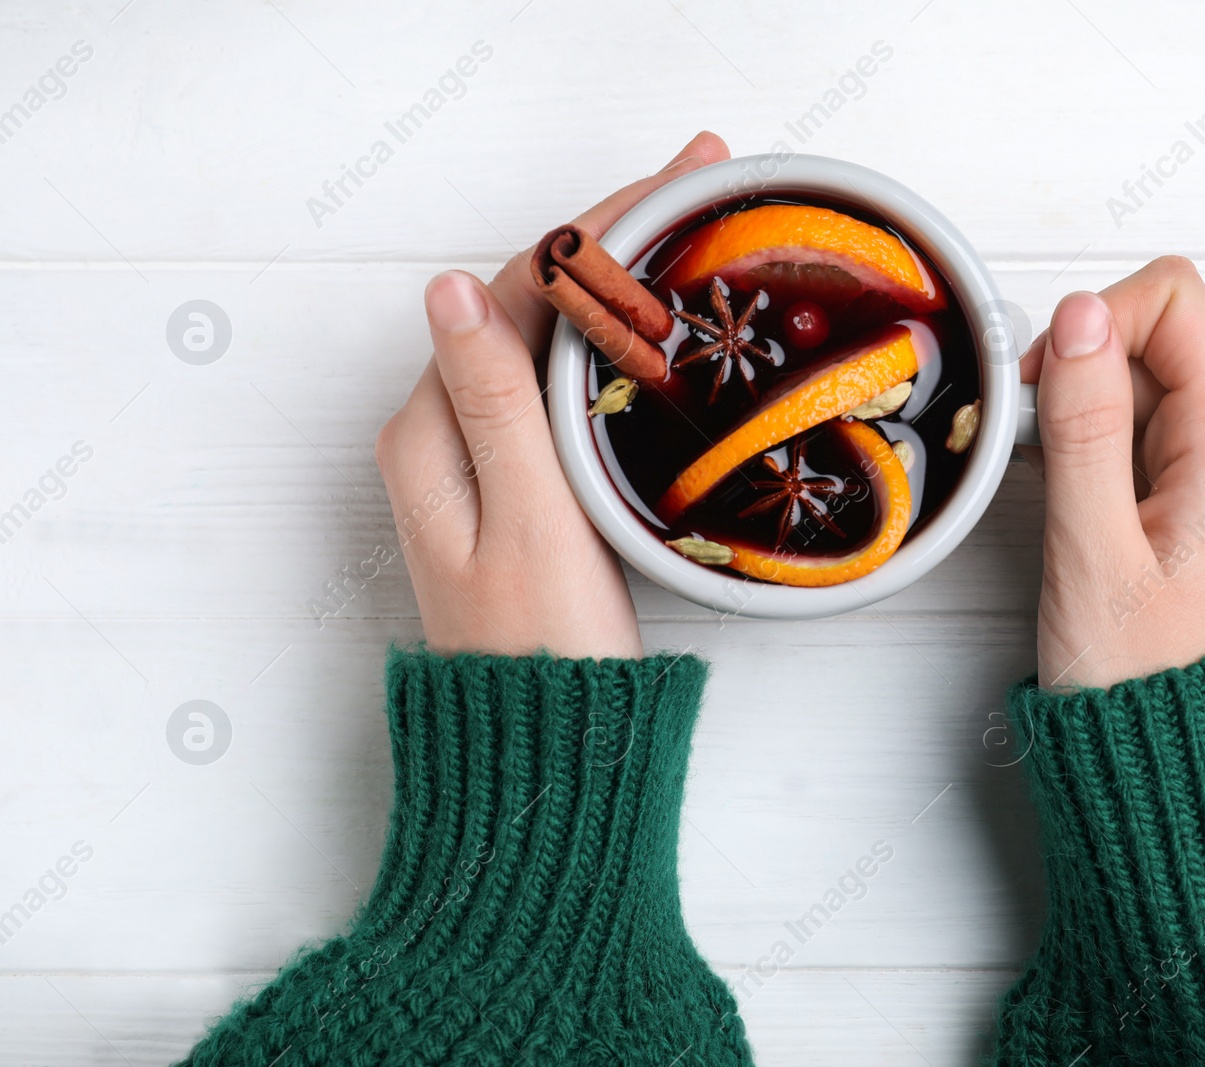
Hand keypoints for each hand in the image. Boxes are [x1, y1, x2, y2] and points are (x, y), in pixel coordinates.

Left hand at [375, 132, 730, 657]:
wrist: (545, 757)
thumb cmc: (544, 651)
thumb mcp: (526, 522)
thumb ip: (494, 405)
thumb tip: (453, 289)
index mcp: (430, 433)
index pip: (511, 293)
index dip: (592, 230)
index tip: (671, 183)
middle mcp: (439, 435)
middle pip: (525, 305)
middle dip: (608, 239)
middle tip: (696, 184)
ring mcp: (476, 462)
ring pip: (545, 341)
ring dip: (609, 283)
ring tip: (688, 233)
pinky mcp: (512, 489)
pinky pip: (555, 388)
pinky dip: (606, 345)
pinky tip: (652, 326)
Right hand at [1022, 256, 1204, 689]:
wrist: (1177, 772)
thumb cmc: (1144, 684)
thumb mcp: (1095, 549)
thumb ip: (1085, 425)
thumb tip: (1080, 317)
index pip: (1175, 300)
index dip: (1096, 319)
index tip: (1045, 383)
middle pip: (1155, 336)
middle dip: (1080, 366)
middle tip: (1036, 443)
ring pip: (1139, 386)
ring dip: (1079, 412)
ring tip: (1050, 486)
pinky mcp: (1189, 505)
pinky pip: (1136, 436)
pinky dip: (1089, 448)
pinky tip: (1063, 498)